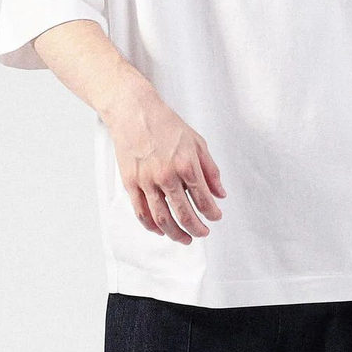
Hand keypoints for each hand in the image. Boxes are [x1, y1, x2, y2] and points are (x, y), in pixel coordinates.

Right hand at [106, 90, 227, 243]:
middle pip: (184, 214)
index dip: (212, 213)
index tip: (216, 217)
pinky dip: (152, 226)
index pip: (203, 199)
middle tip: (203, 233)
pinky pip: (142, 213)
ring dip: (176, 234)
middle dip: (197, 229)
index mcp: (186, 164)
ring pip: (162, 219)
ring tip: (185, 238)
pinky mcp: (130, 184)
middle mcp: (167, 176)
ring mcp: (146, 181)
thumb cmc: (166, 124)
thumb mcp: (197, 142)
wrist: (134, 113)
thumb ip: (210, 170)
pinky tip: (161, 230)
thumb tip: (220, 193)